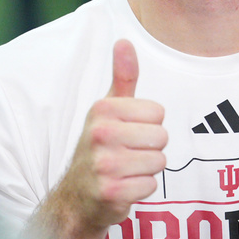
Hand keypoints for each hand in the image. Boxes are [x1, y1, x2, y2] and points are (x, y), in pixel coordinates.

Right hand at [57, 39, 167, 230]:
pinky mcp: (110, 191)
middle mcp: (100, 133)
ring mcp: (104, 164)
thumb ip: (123, 76)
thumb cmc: (101, 147)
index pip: (158, 112)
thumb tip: (124, 41)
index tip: (128, 133)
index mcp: (102, 108)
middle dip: (151, 149)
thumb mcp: (108, 109)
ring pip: (159, 162)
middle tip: (128, 154)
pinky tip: (123, 187)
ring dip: (147, 170)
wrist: (76, 198)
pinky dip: (142, 189)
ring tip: (126, 170)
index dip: (149, 125)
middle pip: (162, 137)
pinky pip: (151, 185)